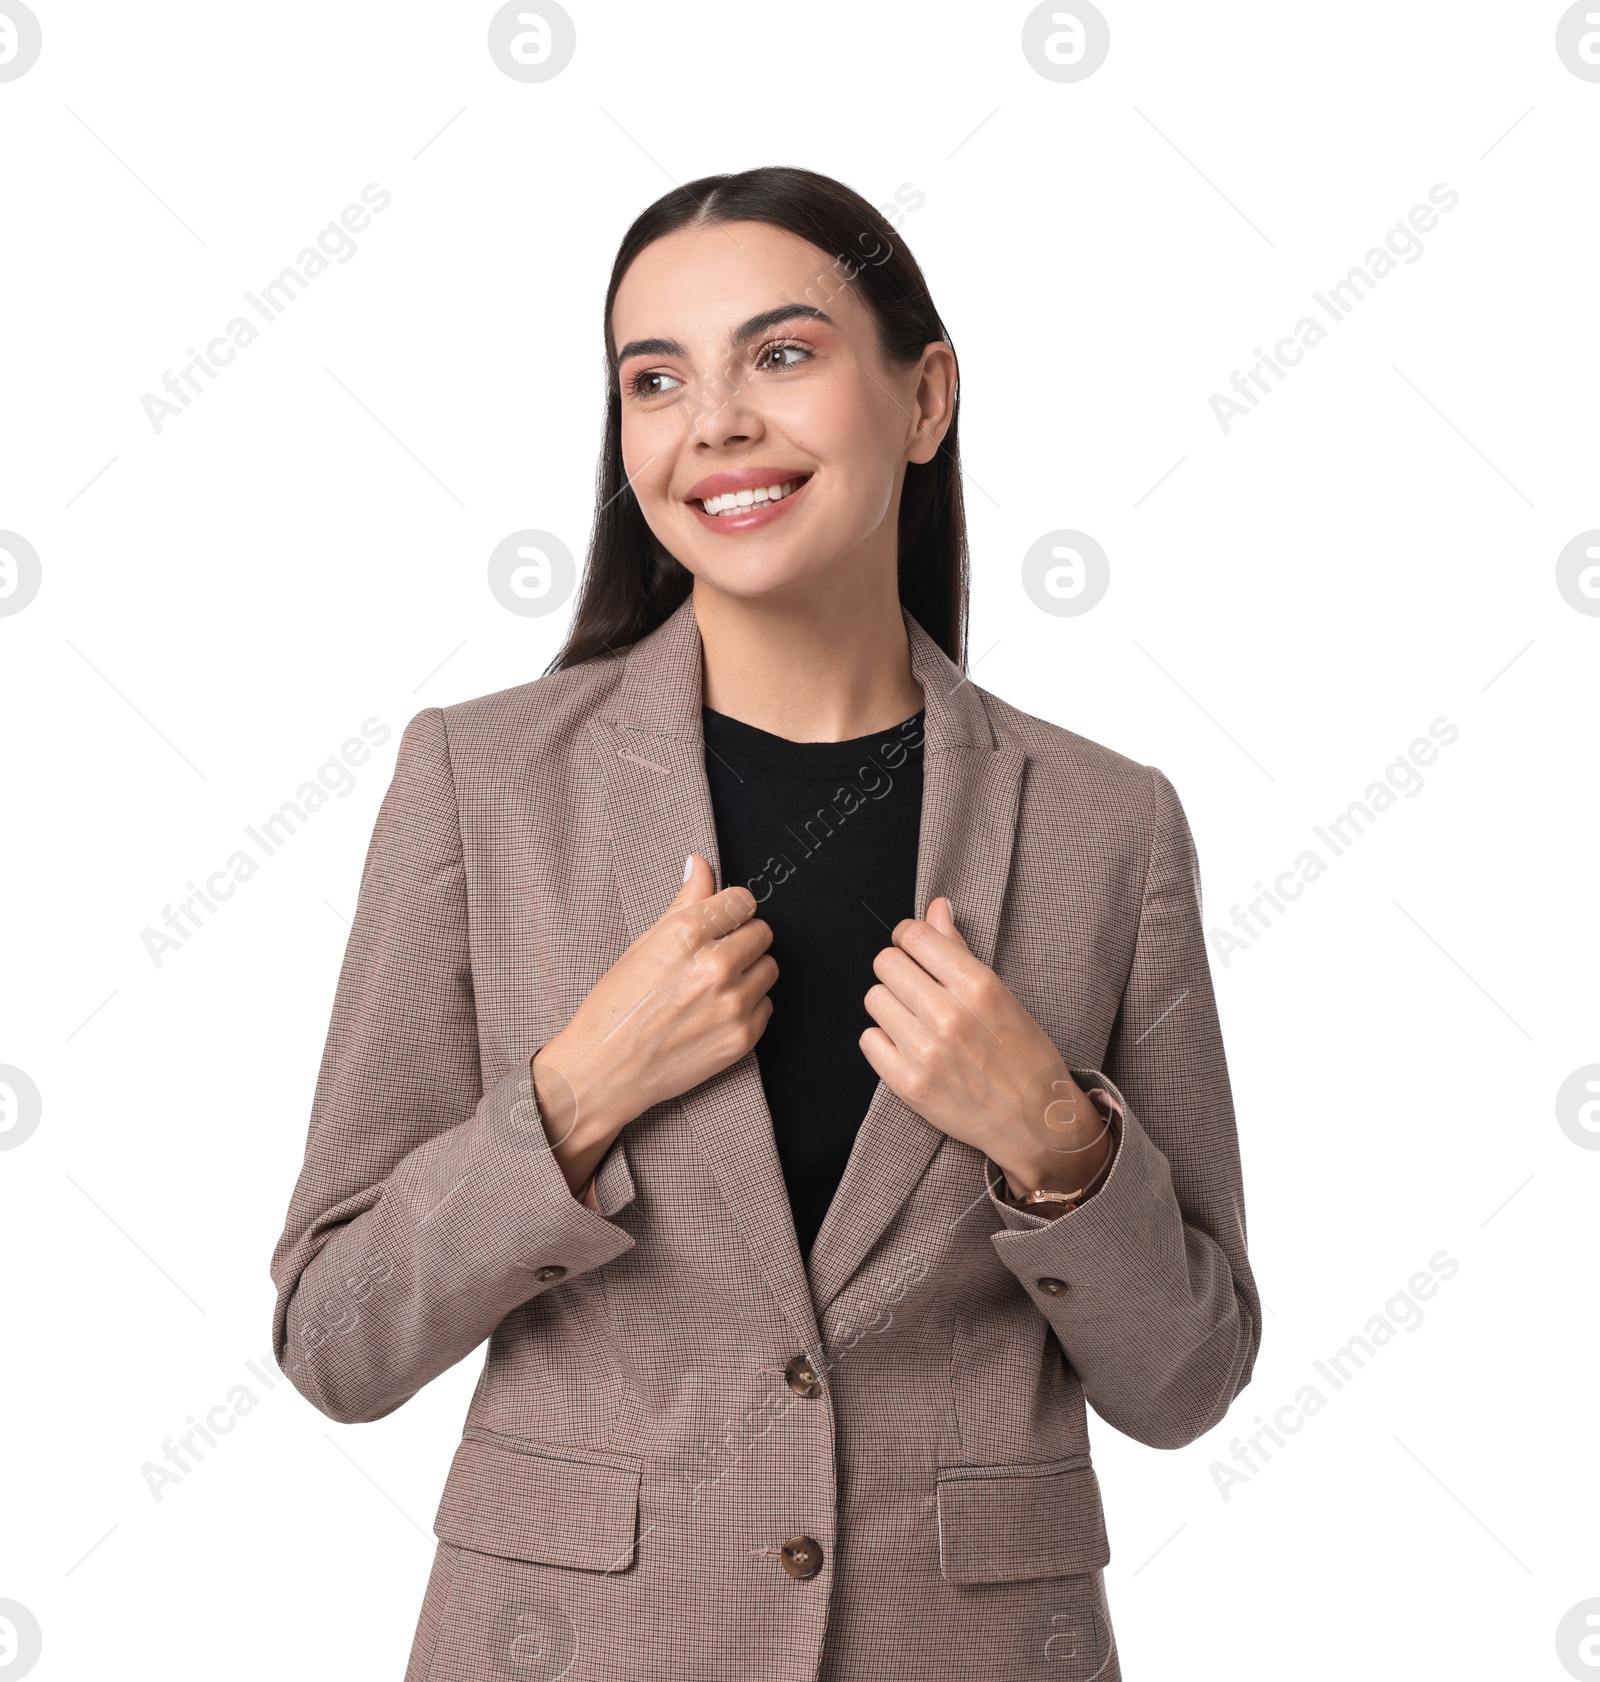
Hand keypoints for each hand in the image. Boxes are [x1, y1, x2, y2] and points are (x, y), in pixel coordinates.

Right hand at [531, 855, 776, 1193]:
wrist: (603, 1072)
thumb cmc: (615, 1005)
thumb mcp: (644, 945)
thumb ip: (683, 903)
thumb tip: (700, 864)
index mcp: (686, 934)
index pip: (743, 901)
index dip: (731, 910)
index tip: (722, 920)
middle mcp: (715, 966)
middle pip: (763, 932)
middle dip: (742, 939)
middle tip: (715, 956)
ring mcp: (732, 1004)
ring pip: (769, 968)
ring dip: (748, 972)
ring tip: (713, 986)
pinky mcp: (742, 1038)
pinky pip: (766, 1005)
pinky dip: (748, 1006)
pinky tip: (714, 1012)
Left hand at [859, 898, 1113, 1200]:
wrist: (1037, 1124)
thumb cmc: (1026, 1055)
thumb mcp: (1002, 994)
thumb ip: (960, 951)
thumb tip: (935, 907)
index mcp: (978, 986)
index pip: (915, 936)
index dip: (909, 937)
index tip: (914, 947)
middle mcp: (948, 1016)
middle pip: (886, 964)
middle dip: (898, 969)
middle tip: (916, 986)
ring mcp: (925, 1052)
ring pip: (874, 999)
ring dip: (890, 1004)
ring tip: (916, 1020)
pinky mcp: (908, 1085)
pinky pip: (868, 1040)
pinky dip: (883, 1040)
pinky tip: (909, 1046)